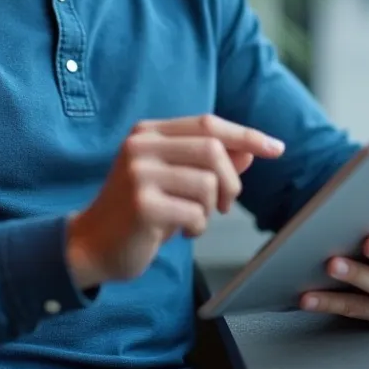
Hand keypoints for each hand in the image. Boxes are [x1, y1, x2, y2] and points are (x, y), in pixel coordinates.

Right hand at [66, 114, 284, 289]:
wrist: (91, 245)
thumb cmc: (137, 211)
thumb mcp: (174, 180)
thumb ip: (208, 162)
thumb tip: (249, 150)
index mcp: (149, 133)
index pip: (208, 124)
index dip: (246, 135)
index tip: (277, 148)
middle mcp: (141, 146)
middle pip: (213, 149)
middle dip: (230, 182)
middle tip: (224, 204)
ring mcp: (139, 173)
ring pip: (207, 182)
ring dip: (210, 209)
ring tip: (192, 219)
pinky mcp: (142, 204)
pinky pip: (195, 212)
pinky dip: (197, 226)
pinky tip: (179, 231)